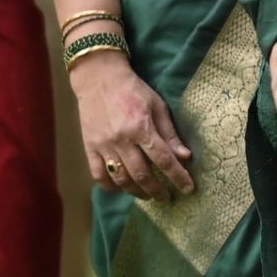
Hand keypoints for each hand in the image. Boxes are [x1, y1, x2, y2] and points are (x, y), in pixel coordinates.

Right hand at [72, 49, 193, 198]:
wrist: (98, 78)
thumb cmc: (133, 90)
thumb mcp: (158, 106)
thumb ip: (170, 133)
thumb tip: (185, 157)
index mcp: (141, 128)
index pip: (164, 160)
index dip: (178, 177)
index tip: (188, 189)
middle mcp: (122, 140)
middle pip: (142, 175)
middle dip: (157, 191)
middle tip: (167, 198)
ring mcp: (103, 146)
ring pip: (121, 178)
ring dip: (136, 192)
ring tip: (147, 196)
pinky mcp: (89, 147)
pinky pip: (98, 174)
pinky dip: (110, 186)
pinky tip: (120, 189)